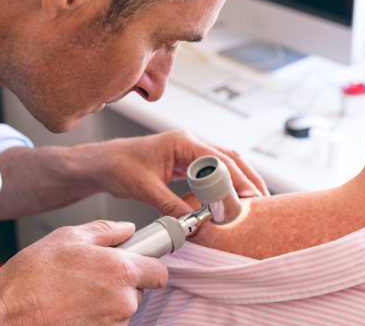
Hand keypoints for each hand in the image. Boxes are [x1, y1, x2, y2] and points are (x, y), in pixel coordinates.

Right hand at [0, 220, 166, 324]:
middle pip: (139, 291)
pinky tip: (72, 308)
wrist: (6, 314)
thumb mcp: (68, 237)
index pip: (159, 272)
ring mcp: (112, 325)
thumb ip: (106, 230)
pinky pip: (107, 324)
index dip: (148, 264)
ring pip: (122, 309)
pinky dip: (95, 317)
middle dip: (121, 282)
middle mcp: (123, 302)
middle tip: (92, 274)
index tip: (137, 261)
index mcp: (121, 271)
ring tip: (75, 292)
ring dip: (107, 301)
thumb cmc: (32, 276)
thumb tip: (127, 229)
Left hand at [81, 130, 268, 216]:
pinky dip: (222, 188)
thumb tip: (193, 223)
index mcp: (182, 142)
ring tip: (254, 202)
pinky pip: (210, 175)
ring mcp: (187, 153)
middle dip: (248, 179)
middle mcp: (188, 144)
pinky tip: (227, 203)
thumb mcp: (145, 189)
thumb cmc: (117, 166)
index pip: (219, 159)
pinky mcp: (183, 165)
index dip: (237, 180)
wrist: (100, 164)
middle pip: (229, 159)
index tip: (249, 199)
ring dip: (239, 182)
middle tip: (264, 201)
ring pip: (223, 165)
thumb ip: (170, 206)